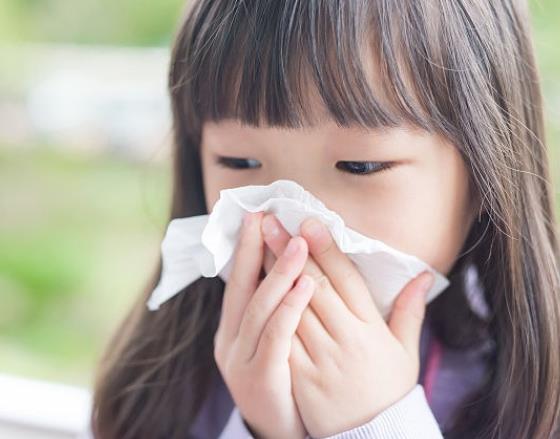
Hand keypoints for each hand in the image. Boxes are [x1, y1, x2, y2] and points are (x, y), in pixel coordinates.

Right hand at [213, 211, 314, 438]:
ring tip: (297, 243)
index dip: (246, 249)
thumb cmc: (284, 379)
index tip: (257, 216)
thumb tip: (291, 269)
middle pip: (241, 287)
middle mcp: (231, 340)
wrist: (282, 432)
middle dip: (252, 249)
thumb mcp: (272, 343)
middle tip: (265, 216)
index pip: (239, 282)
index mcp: (234, 329)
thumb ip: (277, 308)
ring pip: (259, 307)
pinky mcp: (260, 376)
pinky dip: (290, 307)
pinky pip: (276, 336)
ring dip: (278, 272)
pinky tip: (306, 285)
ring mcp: (241, 359)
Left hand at [260, 213, 434, 437]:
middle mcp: (345, 339)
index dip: (326, 249)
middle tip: (270, 221)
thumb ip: (410, 310)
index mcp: (371, 329)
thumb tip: (423, 275)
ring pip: (293, 307)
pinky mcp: (301, 375)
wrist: (372, 437)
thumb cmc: (388, 390)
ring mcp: (321, 358)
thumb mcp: (406, 351)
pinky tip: (253, 288)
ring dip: (273, 273)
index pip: (346, 279)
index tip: (308, 222)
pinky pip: (282, 339)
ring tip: (256, 244)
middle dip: (290, 251)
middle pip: (314, 286)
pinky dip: (269, 312)